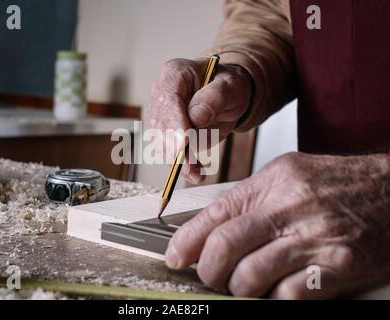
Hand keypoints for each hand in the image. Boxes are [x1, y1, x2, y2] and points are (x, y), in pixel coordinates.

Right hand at [149, 58, 251, 183]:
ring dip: (177, 161)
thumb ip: (214, 97)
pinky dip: (181, 166)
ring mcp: (162, 115)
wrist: (228, 98)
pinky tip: (195, 173)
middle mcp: (161, 94)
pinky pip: (169, 153)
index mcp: (174, 74)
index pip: (168, 98)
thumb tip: (195, 117)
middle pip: (161, 124)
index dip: (174, 122)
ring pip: (161, 142)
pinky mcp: (167, 134)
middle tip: (191, 166)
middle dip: (175, 148)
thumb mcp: (230, 86)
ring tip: (196, 173)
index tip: (184, 142)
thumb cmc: (228, 87)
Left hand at [165, 152, 389, 298]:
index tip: (175, 256)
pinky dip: (272, 299)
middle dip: (208, 270)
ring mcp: (313, 239)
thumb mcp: (288, 174)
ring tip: (244, 284)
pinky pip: (286, 296)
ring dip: (238, 288)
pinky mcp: (336, 268)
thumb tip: (212, 226)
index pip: (216, 213)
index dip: (187, 239)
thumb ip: (251, 199)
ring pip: (250, 276)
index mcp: (273, 182)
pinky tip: (274, 291)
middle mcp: (290, 208)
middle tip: (209, 276)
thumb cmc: (339, 184)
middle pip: (225, 246)